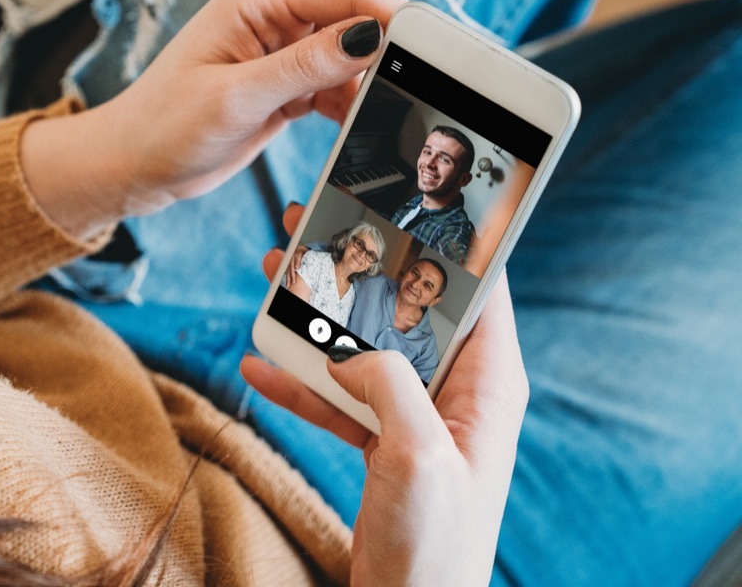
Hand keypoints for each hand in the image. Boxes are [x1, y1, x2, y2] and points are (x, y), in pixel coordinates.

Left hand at [22, 0, 403, 237]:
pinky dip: (350, 106)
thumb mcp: (237, 98)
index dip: (394, 19)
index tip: (435, 54)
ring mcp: (282, 48)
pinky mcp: (285, 83)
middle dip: (387, 57)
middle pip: (359, 21)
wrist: (131, 165)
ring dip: (369, 88)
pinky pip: (336, 86)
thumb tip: (368, 35)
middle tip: (417, 96)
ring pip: (353, 58)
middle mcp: (276, 12)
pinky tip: (357, 129)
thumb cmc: (165, 125)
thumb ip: (305, 66)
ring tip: (382, 120)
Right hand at [244, 203, 527, 585]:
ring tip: (275, 271)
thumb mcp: (418, 456)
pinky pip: (337, 397)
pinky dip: (298, 380)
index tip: (402, 195)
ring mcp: (416, 418)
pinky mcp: (382, 444)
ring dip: (316, 314)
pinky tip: (257, 364)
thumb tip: (352, 351)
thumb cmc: (434, 548)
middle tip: (313, 220)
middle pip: (403, 308)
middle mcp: (455, 393)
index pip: (476, 289)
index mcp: (487, 385)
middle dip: (357, 264)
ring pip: (363, 345)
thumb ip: (389, 385)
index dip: (444, 239)